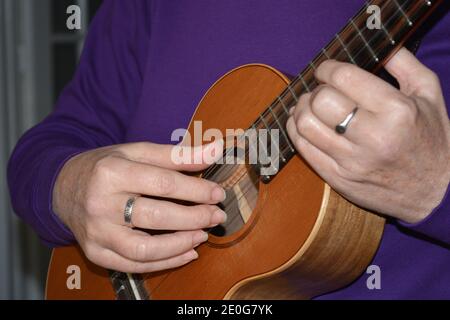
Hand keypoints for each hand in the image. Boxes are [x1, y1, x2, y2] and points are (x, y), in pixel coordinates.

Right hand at [52, 141, 226, 272]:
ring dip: (181, 244)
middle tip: (216, 216)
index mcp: (112, 172)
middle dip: (195, 218)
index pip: (164, 183)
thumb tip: (216, 149)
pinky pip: (134, 265)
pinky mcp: (95, 253)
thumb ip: (178, 154)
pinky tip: (186, 253)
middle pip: (157, 216)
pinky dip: (165, 263)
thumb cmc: (105, 167)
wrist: (63, 188)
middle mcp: (101, 204)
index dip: (197, 190)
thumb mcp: (137, 152)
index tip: (217, 193)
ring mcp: (97, 233)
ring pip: (145, 249)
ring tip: (203, 235)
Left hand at [287, 48, 449, 222]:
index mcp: (396, 111)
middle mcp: (373, 137)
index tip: (326, 69)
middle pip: (320, 101)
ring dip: (300, 109)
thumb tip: (378, 42)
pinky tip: (303, 123)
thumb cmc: (431, 140)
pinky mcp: (338, 178)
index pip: (343, 78)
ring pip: (305, 125)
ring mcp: (352, 161)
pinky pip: (303, 150)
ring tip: (309, 105)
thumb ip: (404, 64)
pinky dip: (295, 130)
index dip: (327, 68)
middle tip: (320, 90)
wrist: (434, 193)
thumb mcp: (429, 95)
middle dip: (314, 90)